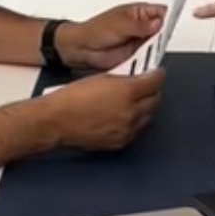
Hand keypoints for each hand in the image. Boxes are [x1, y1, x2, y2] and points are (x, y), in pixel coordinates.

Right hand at [46, 69, 165, 150]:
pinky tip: (124, 115)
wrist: (57, 121)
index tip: (156, 73)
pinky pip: (135, 130)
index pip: (155, 82)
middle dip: (152, 91)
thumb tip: (135, 77)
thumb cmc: (72, 98)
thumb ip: (123, 78)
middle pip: (155, 100)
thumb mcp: (101, 78)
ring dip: (144, 107)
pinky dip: (134, 122)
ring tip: (133, 100)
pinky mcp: (120, 142)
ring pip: (147, 116)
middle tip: (146, 85)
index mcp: (127, 92)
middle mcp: (131, 112)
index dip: (157, 75)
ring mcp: (127, 130)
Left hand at [57, 3, 165, 70]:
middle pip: (163, 29)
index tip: (171, 25)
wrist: (82, 49)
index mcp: (139, 12)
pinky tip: (152, 63)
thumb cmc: (97, 30)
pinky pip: (149, 58)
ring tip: (157, 53)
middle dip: (166, 35)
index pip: (161, 11)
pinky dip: (152, 61)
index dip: (168, 16)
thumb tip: (159, 22)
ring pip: (158, 45)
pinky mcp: (137, 56)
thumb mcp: (119, 24)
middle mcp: (143, 26)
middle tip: (164, 41)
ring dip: (159, 49)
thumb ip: (140, 25)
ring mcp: (141, 42)